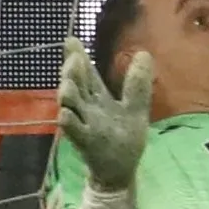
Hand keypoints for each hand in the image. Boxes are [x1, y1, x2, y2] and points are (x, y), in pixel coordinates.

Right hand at [55, 36, 153, 192]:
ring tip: (67, 83)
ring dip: (67, 94)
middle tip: (72, 57)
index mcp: (98, 99)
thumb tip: (144, 53)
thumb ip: (137, 83)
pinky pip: (75, 132)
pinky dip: (69, 123)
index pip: (87, 74)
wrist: (121, 170)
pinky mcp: (86, 143)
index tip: (70, 39)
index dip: (79, 58)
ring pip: (71, 107)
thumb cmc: (124, 137)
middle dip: (72, 72)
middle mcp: (87, 109)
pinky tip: (64, 113)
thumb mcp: (135, 107)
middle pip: (76, 86)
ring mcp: (85, 126)